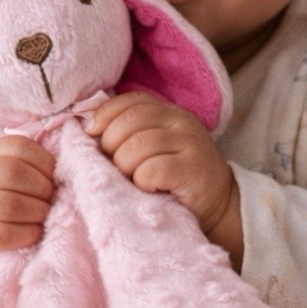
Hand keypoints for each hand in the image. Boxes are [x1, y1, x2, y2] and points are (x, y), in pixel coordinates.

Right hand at [0, 135, 55, 282]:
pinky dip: (27, 234)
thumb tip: (64, 171)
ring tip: (44, 215)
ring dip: (37, 211)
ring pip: (8, 205)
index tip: (53, 176)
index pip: (18, 145)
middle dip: (41, 187)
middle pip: (12, 172)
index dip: (44, 161)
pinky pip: (3, 234)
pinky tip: (35, 232)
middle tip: (50, 199)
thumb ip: (30, 165)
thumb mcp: (7, 172)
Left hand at [87, 92, 243, 268]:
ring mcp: (190, 144)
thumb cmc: (175, 179)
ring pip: (137, 145)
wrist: (219, 206)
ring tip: (133, 180)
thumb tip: (86, 129)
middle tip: (116, 166)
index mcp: (168, 112)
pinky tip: (149, 188)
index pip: (130, 101)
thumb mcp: (154, 148)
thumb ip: (128, 134)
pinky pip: (152, 169)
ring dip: (125, 166)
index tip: (92, 135)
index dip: (105, 115)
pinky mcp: (193, 170)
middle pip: (129, 121)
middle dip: (111, 145)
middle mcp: (181, 122)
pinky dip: (142, 182)